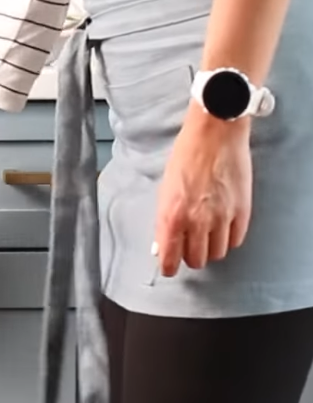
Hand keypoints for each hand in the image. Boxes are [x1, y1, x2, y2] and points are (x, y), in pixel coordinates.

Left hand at [154, 108, 252, 276]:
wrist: (214, 135)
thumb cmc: (185, 157)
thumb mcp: (164, 190)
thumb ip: (164, 220)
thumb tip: (161, 245)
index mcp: (171, 216)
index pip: (170, 258)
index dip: (169, 267)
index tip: (169, 267)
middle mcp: (196, 221)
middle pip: (196, 260)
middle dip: (190, 257)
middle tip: (189, 246)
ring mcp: (222, 217)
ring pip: (218, 254)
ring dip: (211, 249)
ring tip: (206, 236)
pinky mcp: (242, 211)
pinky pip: (236, 240)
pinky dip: (229, 239)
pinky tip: (223, 229)